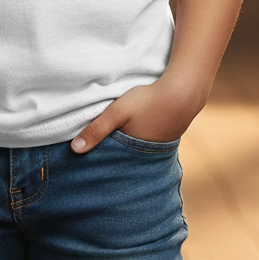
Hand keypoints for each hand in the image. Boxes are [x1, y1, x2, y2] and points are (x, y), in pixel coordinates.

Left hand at [70, 75, 205, 153]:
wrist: (183, 92)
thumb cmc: (148, 101)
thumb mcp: (118, 112)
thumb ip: (97, 129)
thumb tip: (74, 150)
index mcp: (132, 154)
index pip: (110, 166)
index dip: (98, 165)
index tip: (84, 167)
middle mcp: (145, 157)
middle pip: (121, 162)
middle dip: (109, 162)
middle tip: (93, 163)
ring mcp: (157, 149)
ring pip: (133, 154)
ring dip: (123, 151)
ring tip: (111, 149)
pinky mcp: (163, 139)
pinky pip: (144, 145)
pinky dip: (136, 143)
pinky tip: (132, 136)